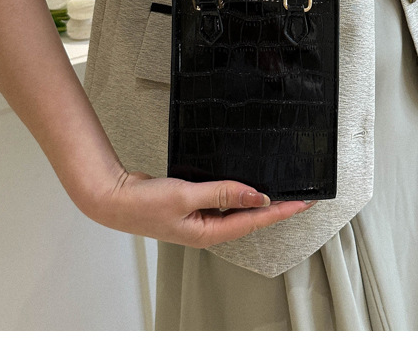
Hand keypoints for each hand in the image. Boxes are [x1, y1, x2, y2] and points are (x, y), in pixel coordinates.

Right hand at [88, 169, 317, 248]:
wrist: (114, 199)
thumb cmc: (144, 203)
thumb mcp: (186, 196)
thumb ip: (222, 194)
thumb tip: (257, 196)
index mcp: (209, 233)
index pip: (254, 221)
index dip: (281, 212)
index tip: (302, 203)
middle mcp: (208, 229)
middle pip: (250, 220)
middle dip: (277, 209)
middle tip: (300, 197)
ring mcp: (200, 219)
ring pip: (237, 211)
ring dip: (258, 201)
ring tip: (282, 191)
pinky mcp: (193, 207)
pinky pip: (223, 201)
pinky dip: (237, 194)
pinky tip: (245, 186)